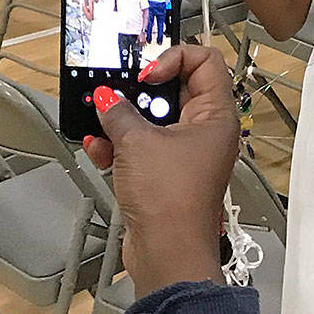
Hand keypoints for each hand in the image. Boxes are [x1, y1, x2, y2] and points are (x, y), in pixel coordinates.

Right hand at [83, 44, 237, 296]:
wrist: (166, 255)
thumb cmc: (171, 200)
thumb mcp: (138, 142)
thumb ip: (120, 112)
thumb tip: (107, 98)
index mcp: (216, 115)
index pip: (205, 61)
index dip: (175, 57)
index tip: (148, 73)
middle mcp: (205, 131)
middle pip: (175, 88)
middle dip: (140, 89)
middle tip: (118, 89)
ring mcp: (185, 154)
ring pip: (153, 119)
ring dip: (124, 118)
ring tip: (101, 118)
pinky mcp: (164, 174)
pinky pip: (141, 147)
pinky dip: (119, 145)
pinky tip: (98, 147)